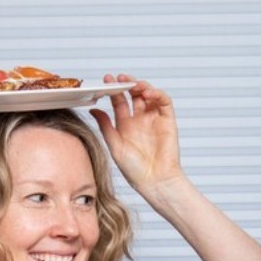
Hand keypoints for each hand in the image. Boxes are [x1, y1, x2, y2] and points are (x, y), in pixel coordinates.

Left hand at [89, 75, 182, 198]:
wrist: (154, 182)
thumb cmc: (135, 171)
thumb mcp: (115, 146)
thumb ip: (105, 126)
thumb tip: (93, 110)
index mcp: (125, 126)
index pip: (119, 101)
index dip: (112, 90)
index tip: (105, 81)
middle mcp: (139, 120)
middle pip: (133, 94)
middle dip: (126, 84)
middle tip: (118, 79)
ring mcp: (153, 119)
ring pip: (148, 94)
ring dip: (141, 85)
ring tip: (132, 84)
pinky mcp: (167, 120)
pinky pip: (163, 101)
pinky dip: (157, 93)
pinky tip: (147, 93)